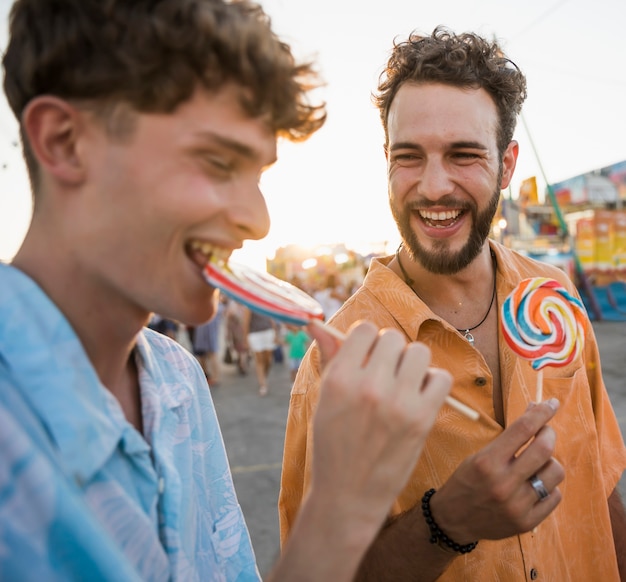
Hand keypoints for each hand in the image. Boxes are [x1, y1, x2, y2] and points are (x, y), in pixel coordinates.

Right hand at [306, 320, 451, 531]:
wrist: (348, 496)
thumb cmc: (333, 444)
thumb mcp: (324, 399)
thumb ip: (329, 357)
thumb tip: (316, 323)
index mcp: (339, 379)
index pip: (364, 329)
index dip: (367, 341)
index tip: (367, 357)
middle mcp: (368, 386)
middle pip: (393, 338)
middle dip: (389, 352)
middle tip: (384, 374)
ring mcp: (398, 403)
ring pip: (419, 353)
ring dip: (412, 364)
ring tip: (402, 384)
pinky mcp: (422, 419)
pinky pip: (441, 378)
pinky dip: (433, 383)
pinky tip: (418, 396)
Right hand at [431, 399, 563, 543]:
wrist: (453, 519)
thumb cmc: (465, 481)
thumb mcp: (479, 456)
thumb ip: (508, 439)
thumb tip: (535, 411)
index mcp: (487, 462)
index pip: (523, 429)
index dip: (541, 412)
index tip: (552, 404)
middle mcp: (503, 482)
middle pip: (544, 448)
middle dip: (549, 433)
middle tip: (546, 431)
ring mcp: (517, 504)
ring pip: (555, 472)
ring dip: (550, 461)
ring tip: (537, 463)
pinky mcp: (526, 522)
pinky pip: (554, 496)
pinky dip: (549, 486)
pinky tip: (536, 484)